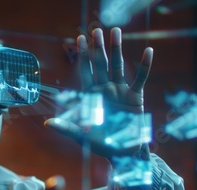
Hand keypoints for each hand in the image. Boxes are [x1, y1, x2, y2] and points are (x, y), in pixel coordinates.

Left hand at [45, 28, 152, 158]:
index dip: (82, 56)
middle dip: (98, 48)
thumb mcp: (81, 135)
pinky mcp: (135, 97)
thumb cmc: (100, 143)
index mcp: (91, 95)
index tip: (79, 39)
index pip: (85, 71)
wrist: (121, 152)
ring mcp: (120, 91)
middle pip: (100, 64)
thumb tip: (47, 123)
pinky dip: (144, 65)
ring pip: (118, 66)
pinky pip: (140, 78)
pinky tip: (148, 51)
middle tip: (96, 30)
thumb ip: (66, 127)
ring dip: (117, 49)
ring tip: (115, 32)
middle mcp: (105, 89)